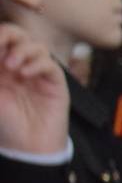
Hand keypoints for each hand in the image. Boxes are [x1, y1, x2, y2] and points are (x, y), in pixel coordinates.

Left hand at [0, 23, 67, 155]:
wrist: (27, 147)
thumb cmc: (5, 123)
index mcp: (0, 66)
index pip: (1, 40)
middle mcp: (19, 66)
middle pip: (18, 35)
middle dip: (8, 34)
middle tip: (0, 44)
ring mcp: (38, 73)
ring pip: (36, 46)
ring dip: (22, 51)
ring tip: (12, 66)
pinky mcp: (55, 83)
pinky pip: (50, 64)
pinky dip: (37, 64)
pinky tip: (26, 74)